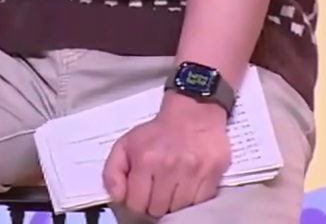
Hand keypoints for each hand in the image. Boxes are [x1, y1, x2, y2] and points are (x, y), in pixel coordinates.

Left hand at [103, 94, 231, 217]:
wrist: (194, 115)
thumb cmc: (157, 132)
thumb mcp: (125, 144)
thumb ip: (113, 172)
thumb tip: (117, 197)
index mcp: (145, 160)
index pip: (136, 203)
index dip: (135, 204)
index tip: (138, 199)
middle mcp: (169, 168)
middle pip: (157, 210)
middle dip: (153, 206)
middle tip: (155, 196)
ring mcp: (192, 174)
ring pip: (178, 210)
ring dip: (172, 205)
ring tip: (170, 192)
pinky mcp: (212, 177)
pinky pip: (198, 204)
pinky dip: (191, 202)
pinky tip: (185, 190)